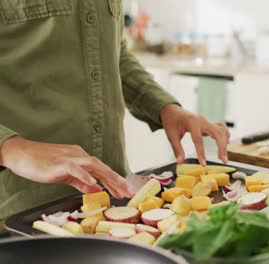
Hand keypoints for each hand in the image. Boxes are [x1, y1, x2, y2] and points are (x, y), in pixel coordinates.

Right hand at [0, 136, 132, 198]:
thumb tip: (96, 188)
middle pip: (103, 167)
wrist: (20, 153)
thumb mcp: (64, 175)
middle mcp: (79, 155)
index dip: (115, 181)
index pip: (102, 170)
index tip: (125, 191)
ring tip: (119, 187)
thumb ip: (80, 182)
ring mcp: (70, 157)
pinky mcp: (60, 163)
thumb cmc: (41, 163)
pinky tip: (94, 184)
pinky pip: (76, 169)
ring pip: (94, 166)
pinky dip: (86, 176)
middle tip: (129, 192)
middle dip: (117, 180)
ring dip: (108, 177)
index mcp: (81, 158)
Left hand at [160, 104, 229, 165]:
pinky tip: (226, 143)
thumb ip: (177, 149)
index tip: (203, 164)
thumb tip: (180, 162)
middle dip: (221, 147)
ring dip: (225, 143)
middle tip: (223, 160)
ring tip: (224, 157)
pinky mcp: (209, 123)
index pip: (198, 139)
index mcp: (192, 122)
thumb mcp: (171, 135)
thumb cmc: (171, 121)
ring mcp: (207, 121)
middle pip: (217, 133)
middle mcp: (202, 120)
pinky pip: (221, 128)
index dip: (201, 153)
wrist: (172, 110)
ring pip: (221, 131)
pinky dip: (225, 135)